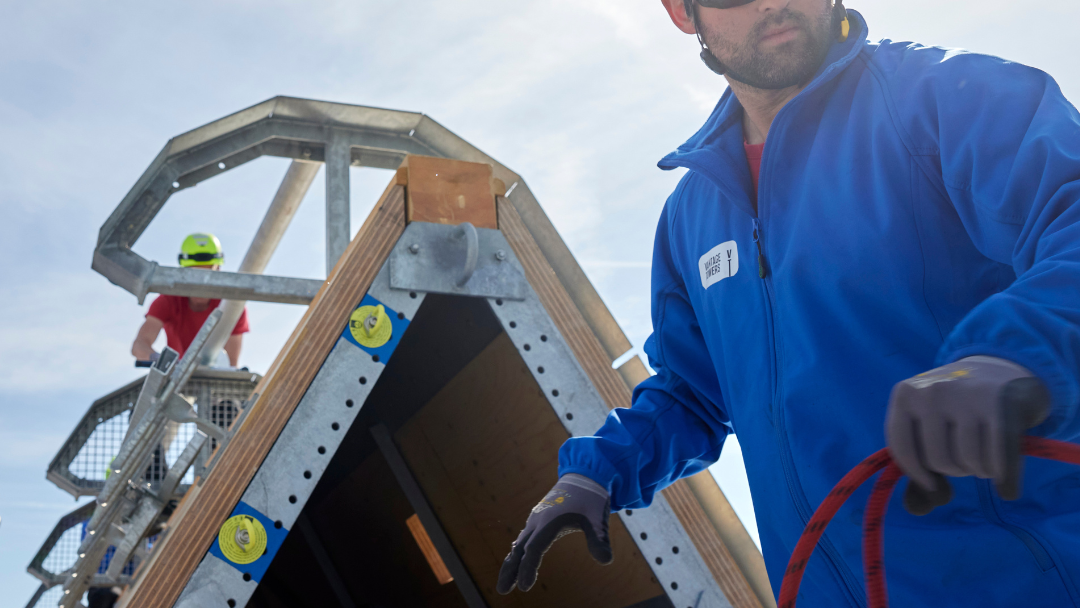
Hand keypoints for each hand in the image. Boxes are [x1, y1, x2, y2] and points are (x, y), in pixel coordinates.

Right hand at [496, 474, 612, 593]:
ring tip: (505, 584)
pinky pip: (523, 539)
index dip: (528, 568)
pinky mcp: (537, 519)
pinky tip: (515, 564)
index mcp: (550, 521)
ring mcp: (536, 519)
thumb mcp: (599, 520)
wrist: (584, 477)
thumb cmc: (591, 499)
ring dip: (511, 564)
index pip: (535, 549)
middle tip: (502, 590)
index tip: (525, 587)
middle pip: (519, 548)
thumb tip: (606, 561)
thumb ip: (600, 540)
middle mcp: (538, 520)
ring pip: (518, 544)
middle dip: (510, 569)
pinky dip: (517, 554)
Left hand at [886, 356, 1050, 514]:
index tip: (932, 482)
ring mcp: (966, 395)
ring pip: (970, 462)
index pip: (902, 449)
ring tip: (984, 452)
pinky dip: (1005, 481)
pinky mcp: (1002, 405)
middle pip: (938, 461)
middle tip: (965, 454)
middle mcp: (932, 391)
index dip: (918, 474)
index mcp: (905, 394)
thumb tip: (916, 509)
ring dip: (980, 470)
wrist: (1003, 370)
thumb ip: (918, 472)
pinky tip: (1007, 490)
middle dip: (955, 469)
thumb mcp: (928, 429)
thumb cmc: (957, 409)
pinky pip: (999, 460)